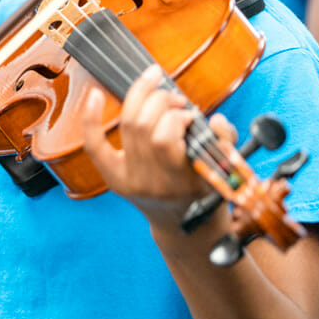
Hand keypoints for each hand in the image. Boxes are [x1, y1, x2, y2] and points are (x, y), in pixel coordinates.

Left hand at [81, 65, 236, 232]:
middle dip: (159, 101)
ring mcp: (129, 181)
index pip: (163, 140)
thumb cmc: (204, 191)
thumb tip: (216, 120)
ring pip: (127, 126)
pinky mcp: (113, 178)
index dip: (174, 117)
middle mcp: (150, 183)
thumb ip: (226, 143)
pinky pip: (95, 146)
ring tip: (157, 93)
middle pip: (142, 126)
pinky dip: (92, 119)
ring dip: (141, 99)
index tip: (190, 115)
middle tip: (175, 100)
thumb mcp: (224, 171)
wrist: (181, 225)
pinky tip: (96, 95)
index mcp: (180, 182)